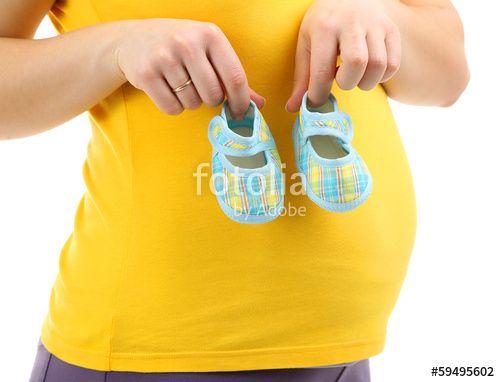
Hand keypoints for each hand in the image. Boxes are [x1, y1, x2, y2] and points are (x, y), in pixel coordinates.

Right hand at [115, 19, 264, 117]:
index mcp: (210, 35)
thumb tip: (259, 104)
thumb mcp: (209, 51)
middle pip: (213, 95)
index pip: (235, 77)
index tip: (239, 112)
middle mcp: (187, 42)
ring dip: (190, 102)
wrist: (133, 39)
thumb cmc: (180, 47)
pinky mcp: (146, 74)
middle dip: (210, 100)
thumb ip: (233, 78)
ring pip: (192, 103)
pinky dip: (173, 106)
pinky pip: (172, 108)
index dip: (240, 101)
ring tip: (180, 84)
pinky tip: (168, 90)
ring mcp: (165, 57)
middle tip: (201, 89)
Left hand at [286, 0, 400, 110]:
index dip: (319, 94)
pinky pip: (393, 64)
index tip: (317, 101)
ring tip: (354, 76)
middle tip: (340, 79)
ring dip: (365, 82)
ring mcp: (374, 25)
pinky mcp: (391, 30)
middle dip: (347, 83)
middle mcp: (351, 23)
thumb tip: (293, 108)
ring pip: (378, 65)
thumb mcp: (306, 44)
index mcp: (324, 27)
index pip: (322, 71)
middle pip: (356, 63)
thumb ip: (302, 78)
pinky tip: (368, 71)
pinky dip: (381, 76)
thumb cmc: (323, 25)